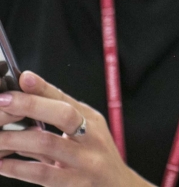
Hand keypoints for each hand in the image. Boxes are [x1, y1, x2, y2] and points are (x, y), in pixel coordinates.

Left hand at [0, 71, 152, 186]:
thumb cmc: (94, 159)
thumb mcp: (82, 136)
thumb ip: (55, 124)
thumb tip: (21, 105)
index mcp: (92, 120)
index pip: (67, 99)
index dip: (44, 88)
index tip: (23, 78)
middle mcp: (92, 137)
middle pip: (62, 115)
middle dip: (30, 106)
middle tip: (2, 103)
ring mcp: (85, 161)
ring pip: (46, 144)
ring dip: (14, 139)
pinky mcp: (75, 183)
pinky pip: (41, 173)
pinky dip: (17, 167)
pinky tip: (2, 164)